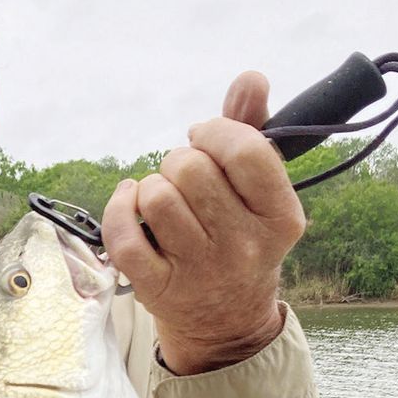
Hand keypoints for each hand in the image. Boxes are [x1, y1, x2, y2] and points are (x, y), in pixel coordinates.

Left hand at [101, 71, 305, 373]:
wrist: (225, 318)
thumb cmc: (239, 235)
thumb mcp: (260, 191)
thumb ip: (253, 130)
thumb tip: (250, 79)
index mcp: (279, 217)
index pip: (246, 151)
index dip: (216, 131)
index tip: (205, 137)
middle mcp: (242, 246)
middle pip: (191, 169)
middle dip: (179, 160)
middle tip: (184, 177)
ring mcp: (198, 271)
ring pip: (156, 197)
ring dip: (150, 186)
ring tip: (161, 196)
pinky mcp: (157, 288)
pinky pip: (123, 236)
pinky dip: (118, 208)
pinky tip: (129, 200)